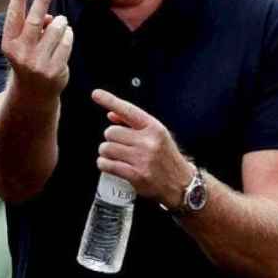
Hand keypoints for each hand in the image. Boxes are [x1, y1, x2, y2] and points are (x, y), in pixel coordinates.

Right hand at [1, 0, 72, 98]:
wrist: (34, 93)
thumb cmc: (29, 58)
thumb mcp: (24, 43)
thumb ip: (32, 26)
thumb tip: (49, 17)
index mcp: (9, 44)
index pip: (13, 17)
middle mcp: (21, 54)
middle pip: (34, 20)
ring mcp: (38, 63)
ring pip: (55, 29)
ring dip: (60, 21)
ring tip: (60, 22)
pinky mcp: (55, 70)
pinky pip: (66, 42)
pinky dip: (68, 34)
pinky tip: (66, 35)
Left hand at [93, 89, 193, 204]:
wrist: (180, 184)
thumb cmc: (166, 157)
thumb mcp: (156, 135)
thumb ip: (133, 123)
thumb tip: (111, 114)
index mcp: (154, 128)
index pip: (128, 110)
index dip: (110, 100)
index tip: (96, 94)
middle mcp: (148, 142)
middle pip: (111, 132)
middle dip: (111, 139)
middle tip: (120, 146)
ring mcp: (142, 159)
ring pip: (106, 148)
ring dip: (106, 152)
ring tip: (117, 156)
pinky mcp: (136, 175)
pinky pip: (107, 165)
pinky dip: (104, 164)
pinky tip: (112, 165)